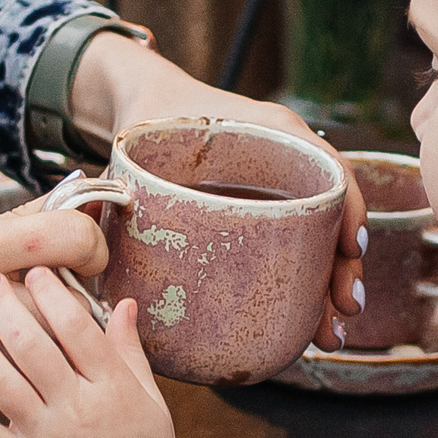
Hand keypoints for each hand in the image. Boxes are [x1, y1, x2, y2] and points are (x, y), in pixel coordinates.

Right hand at [0, 207, 109, 437]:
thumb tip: (55, 206)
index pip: (68, 237)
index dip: (88, 241)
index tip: (82, 250)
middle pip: (68, 297)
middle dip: (71, 295)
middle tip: (54, 292)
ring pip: (46, 345)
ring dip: (46, 336)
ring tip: (19, 326)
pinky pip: (13, 378)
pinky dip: (11, 369)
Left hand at [0, 266, 176, 437]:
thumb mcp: (149, 398)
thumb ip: (130, 350)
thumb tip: (124, 304)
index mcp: (108, 386)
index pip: (76, 328)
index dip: (52, 294)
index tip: (35, 272)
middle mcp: (72, 407)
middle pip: (32, 347)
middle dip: (6, 307)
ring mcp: (40, 435)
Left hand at [72, 31, 368, 347]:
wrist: (147, 104)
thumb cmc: (148, 120)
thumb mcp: (141, 141)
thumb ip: (115, 180)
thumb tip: (89, 226)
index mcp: (271, 131)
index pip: (328, 167)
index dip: (347, 210)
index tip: (348, 250)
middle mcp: (285, 160)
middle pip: (332, 215)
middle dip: (343, 268)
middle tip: (341, 311)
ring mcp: (279, 190)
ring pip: (320, 239)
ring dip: (331, 286)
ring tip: (328, 333)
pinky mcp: (266, 216)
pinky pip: (299, 247)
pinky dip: (307, 282)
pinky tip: (306, 322)